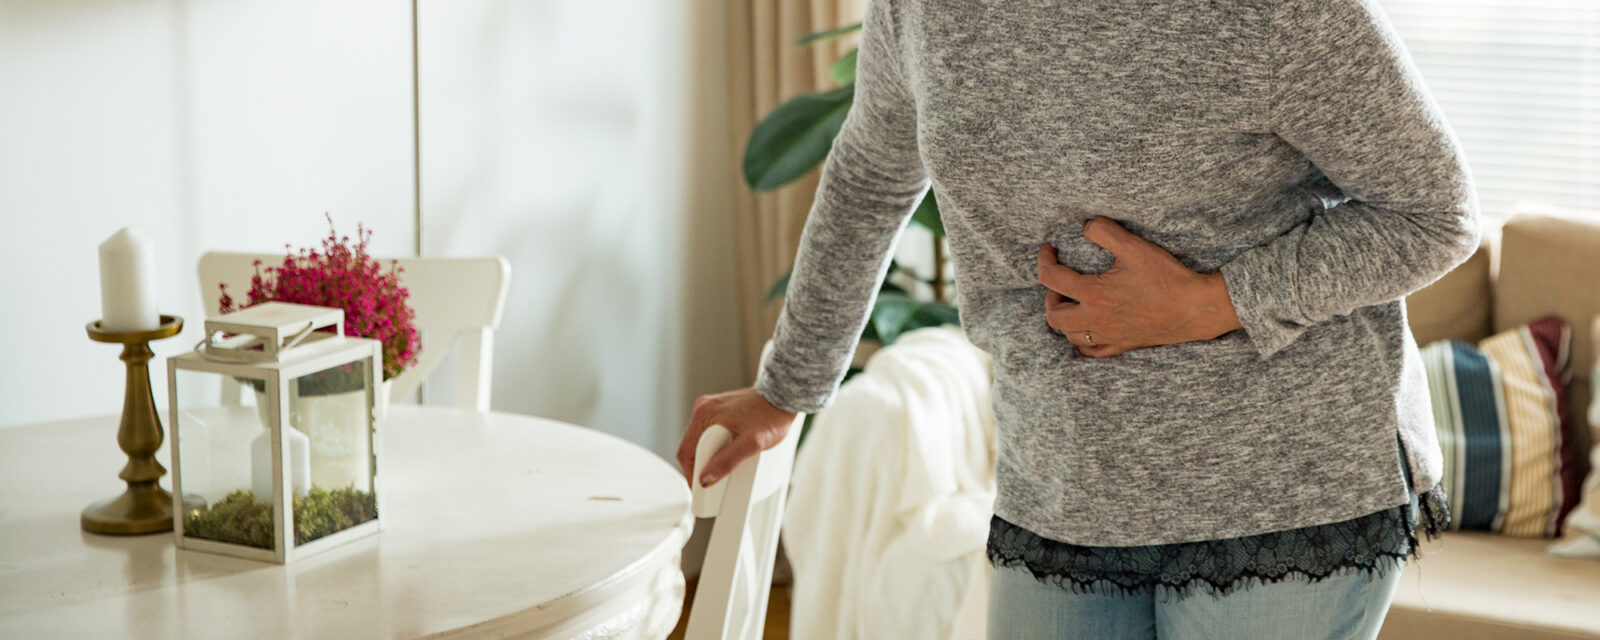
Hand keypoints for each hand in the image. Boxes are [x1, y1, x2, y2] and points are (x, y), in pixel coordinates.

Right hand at [677, 387, 797, 487]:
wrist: (783, 399)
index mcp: (704, 415)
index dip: (691, 473)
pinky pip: (709, 433)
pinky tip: (728, 451)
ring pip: (699, 440)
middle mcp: (704, 409)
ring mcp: (711, 409)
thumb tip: (706, 478)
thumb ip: (727, 461)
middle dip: (701, 465)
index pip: (685, 451)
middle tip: (715, 478)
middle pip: (691, 446)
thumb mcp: (751, 444)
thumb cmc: (771, 417)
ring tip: (724, 465)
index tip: (700, 486)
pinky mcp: (719, 411)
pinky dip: (715, 445)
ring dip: (708, 455)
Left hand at [1037, 216, 1242, 357]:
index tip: (1049, 250)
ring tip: (1072, 302)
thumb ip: (1104, 231)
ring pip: (1070, 335)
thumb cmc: (1167, 278)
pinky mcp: (1124, 345)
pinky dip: (1083, 341)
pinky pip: (1093, 351)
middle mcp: (1096, 319)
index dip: (1044, 260)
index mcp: (1094, 294)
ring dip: (1063, 318)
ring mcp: (1109, 336)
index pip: (1051, 278)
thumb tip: (1084, 227)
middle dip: (1049, 296)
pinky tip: (1088, 329)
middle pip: (1054, 316)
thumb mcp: (1134, 246)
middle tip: (1060, 281)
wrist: (1196, 309)